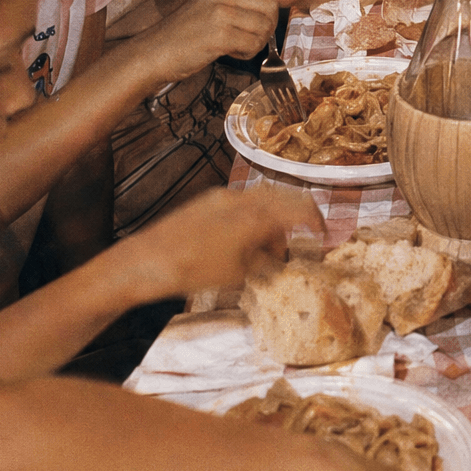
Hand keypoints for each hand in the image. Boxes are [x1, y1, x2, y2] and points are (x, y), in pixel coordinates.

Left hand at [119, 181, 323, 298]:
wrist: (147, 261)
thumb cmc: (193, 270)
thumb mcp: (238, 273)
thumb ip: (263, 258)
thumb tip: (274, 255)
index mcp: (256, 216)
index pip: (300, 208)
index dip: (317, 220)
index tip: (323, 234)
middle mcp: (242, 199)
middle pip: (283, 198)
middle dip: (293, 219)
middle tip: (291, 246)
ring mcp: (223, 197)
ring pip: (261, 198)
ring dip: (270, 219)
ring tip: (263, 249)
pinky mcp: (207, 201)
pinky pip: (241, 202)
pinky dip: (252, 216)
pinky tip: (242, 240)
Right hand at [144, 0, 279, 88]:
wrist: (153, 52)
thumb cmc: (183, 32)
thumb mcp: (207, 3)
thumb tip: (268, 1)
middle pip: (270, 4)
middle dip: (269, 25)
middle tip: (254, 34)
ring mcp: (220, 14)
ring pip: (265, 26)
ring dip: (258, 42)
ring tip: (240, 45)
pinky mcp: (219, 36)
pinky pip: (254, 44)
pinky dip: (248, 53)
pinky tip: (233, 52)